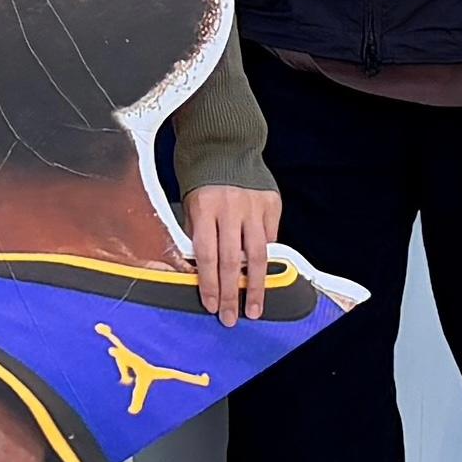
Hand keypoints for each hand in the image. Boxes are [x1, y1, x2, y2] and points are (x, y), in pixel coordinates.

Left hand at [182, 183, 279, 323]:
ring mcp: (254, 206)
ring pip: (257, 256)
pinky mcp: (272, 204)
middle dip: (231, 294)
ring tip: (254, 308)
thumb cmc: (201, 178)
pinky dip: (266, 260)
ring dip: (255, 286)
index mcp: (205, 208)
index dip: (208, 284)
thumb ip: (196, 234)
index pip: (207, 255)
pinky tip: (263, 277)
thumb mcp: (189, 204)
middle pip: (232, 261)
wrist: (225, 144)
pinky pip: (270, 239)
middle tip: (230, 317)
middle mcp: (231, 208)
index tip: (210, 304)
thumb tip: (201, 270)